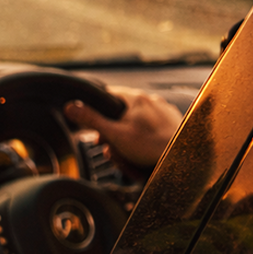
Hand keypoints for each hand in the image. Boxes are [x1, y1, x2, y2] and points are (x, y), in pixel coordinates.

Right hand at [64, 86, 181, 172]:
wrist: (181, 158)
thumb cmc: (152, 146)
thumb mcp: (114, 134)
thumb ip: (91, 120)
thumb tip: (70, 107)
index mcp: (136, 98)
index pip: (108, 95)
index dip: (96, 110)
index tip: (93, 124)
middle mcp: (151, 100)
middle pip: (121, 112)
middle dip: (113, 130)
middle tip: (110, 146)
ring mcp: (163, 111)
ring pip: (136, 121)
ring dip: (127, 137)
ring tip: (127, 153)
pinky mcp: (171, 123)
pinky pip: (150, 128)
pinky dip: (143, 138)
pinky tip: (143, 150)